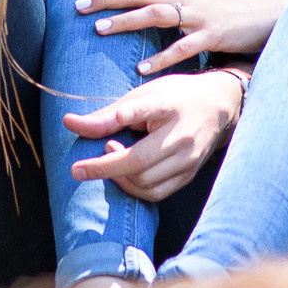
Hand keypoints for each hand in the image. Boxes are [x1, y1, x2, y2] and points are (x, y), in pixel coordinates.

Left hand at [61, 71, 242, 202]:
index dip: (135, 112)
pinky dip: (134, 188)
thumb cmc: (175, 97)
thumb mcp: (143, 94)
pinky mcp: (190, 175)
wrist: (219, 106)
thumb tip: (68, 123)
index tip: (122, 113)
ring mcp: (188, 159)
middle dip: (104, 168)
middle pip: (140, 161)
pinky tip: (124, 174)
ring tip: (109, 157)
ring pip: (146, 183)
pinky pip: (156, 193)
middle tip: (77, 169)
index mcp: (170, 105)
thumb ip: (107, 114)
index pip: (152, 108)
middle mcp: (182, 135)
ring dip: (119, 178)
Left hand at [76, 0, 287, 73]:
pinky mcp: (214, 37)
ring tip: (100, 30)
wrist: (271, 13)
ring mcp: (200, 16)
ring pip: (158, 14)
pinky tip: (142, 70)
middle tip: (78, 4)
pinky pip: (184, 48)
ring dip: (127, 22)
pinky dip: (162, 58)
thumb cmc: (231, 3)